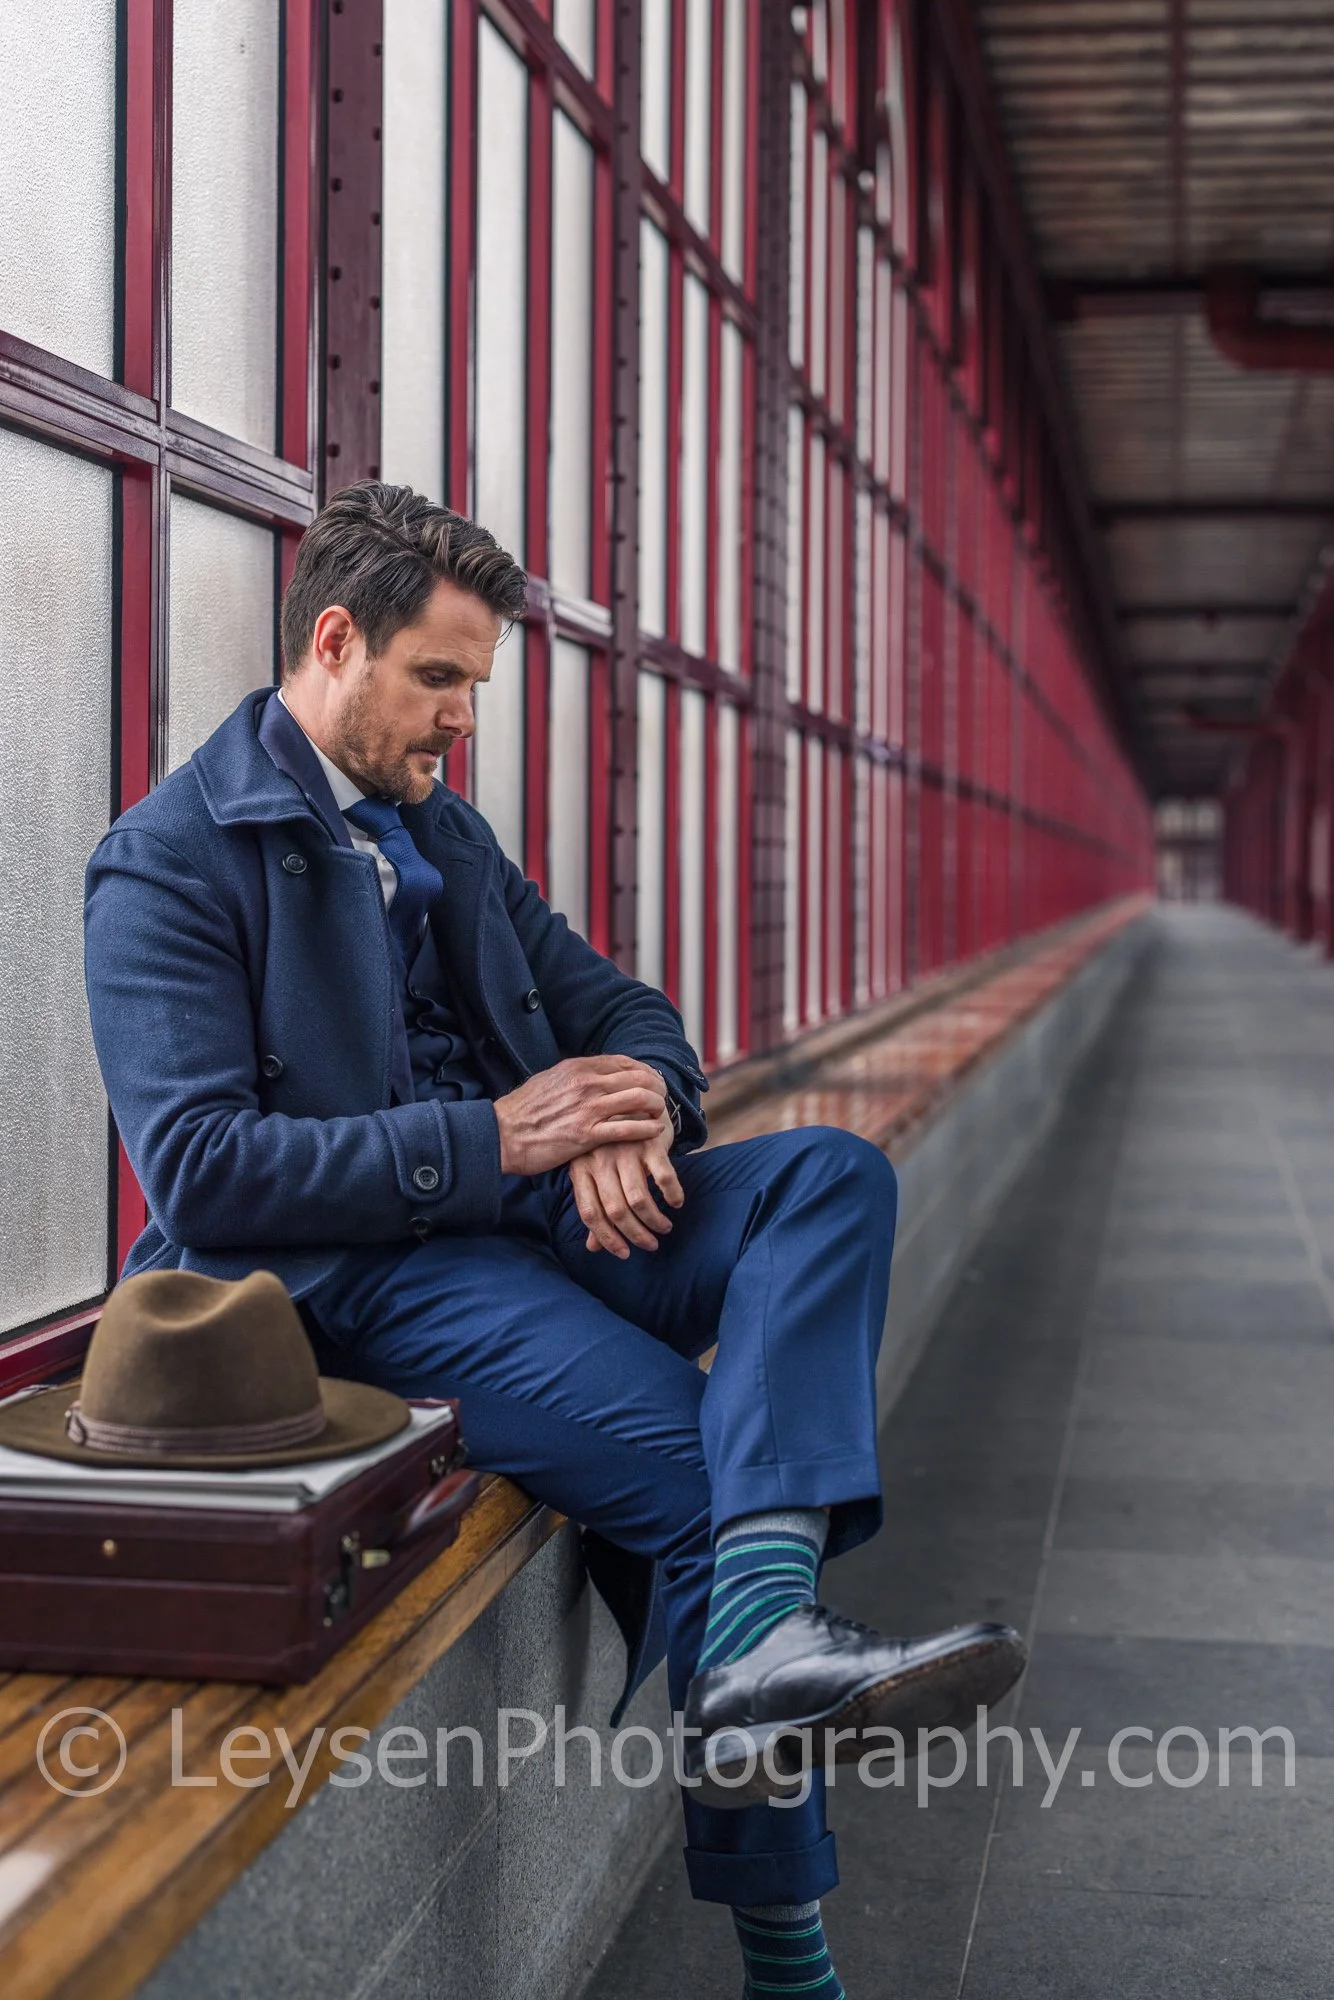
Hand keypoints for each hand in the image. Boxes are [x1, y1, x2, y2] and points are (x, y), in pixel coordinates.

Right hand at [493, 1056, 668, 1176]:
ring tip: (661, 1114)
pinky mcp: (587, 1135)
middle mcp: (586, 1083)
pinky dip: (647, 1129)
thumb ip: (574, 1076)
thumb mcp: (549, 1080)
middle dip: (657, 1087)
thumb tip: (592, 1074)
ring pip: (639, 1099)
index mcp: (577, 1067)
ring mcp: (588, 1108)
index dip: (644, 1071)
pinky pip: (628, 1128)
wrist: (501, 1134)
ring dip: (657, 1106)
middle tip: (663, 1097)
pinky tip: (654, 1132)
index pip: (624, 1062)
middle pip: (639, 1077)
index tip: (652, 1081)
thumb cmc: (523, 1110)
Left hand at [568, 1105, 683, 1258]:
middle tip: (650, 1245)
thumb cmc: (610, 1141)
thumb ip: (594, 1205)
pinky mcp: (649, 1141)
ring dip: (654, 1220)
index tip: (623, 1254)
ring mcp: (624, 1149)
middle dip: (635, 1235)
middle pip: (615, 1211)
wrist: (630, 1095)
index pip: (589, 1213)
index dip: (606, 1239)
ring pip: (638, 1200)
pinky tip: (676, 1202)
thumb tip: (593, 1247)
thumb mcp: (594, 1169)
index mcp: (580, 1168)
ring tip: (664, 1228)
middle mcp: (599, 1159)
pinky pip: (663, 1177)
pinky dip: (672, 1195)